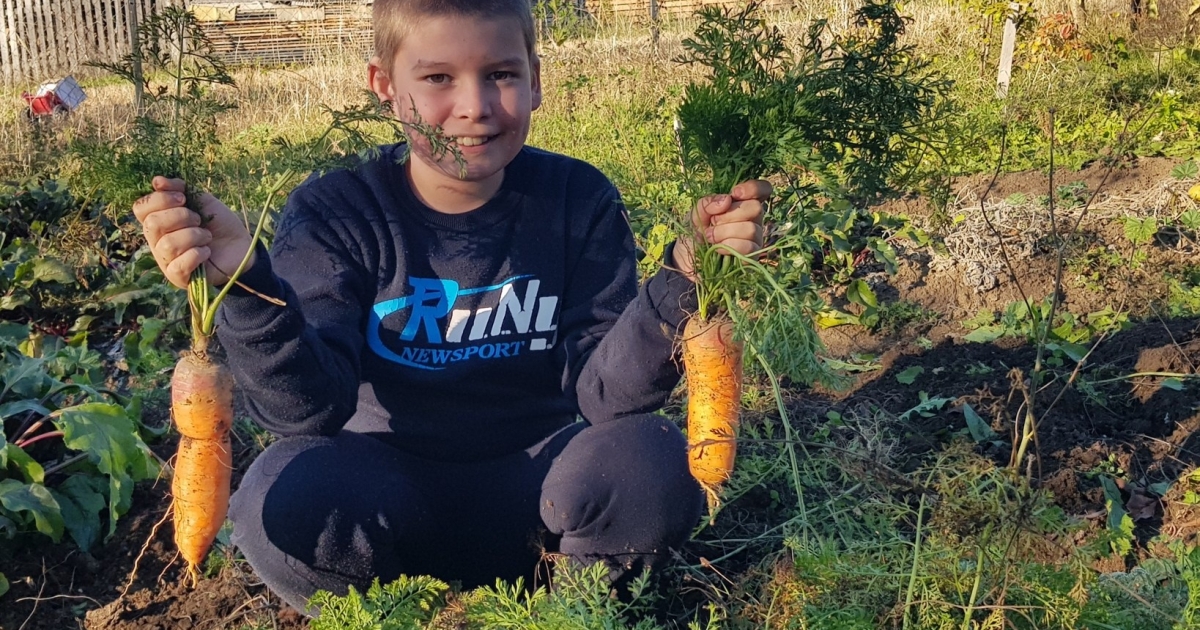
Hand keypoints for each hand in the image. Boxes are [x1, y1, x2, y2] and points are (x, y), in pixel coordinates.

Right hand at [133, 177, 253, 288]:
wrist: (241, 246)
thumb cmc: (217, 224)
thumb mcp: (201, 200)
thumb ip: (179, 189)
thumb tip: (157, 181)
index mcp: (157, 221)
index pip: (140, 208)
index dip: (160, 200)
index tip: (183, 198)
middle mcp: (156, 241)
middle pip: (152, 225)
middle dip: (180, 217)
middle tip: (198, 220)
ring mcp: (166, 260)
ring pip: (168, 245)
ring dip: (194, 236)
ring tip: (206, 237)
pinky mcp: (178, 277)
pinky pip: (178, 265)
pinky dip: (197, 254)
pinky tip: (206, 252)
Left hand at [672, 179, 770, 279]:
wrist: (688, 262)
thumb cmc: (694, 234)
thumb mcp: (695, 214)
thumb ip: (708, 203)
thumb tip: (728, 199)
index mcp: (742, 204)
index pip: (763, 189)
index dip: (753, 188)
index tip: (734, 193)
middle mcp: (753, 220)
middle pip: (755, 208)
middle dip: (729, 215)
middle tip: (713, 223)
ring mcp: (755, 239)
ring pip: (751, 229)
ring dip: (725, 233)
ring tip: (710, 237)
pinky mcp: (752, 257)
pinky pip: (749, 247)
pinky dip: (730, 246)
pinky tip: (718, 249)